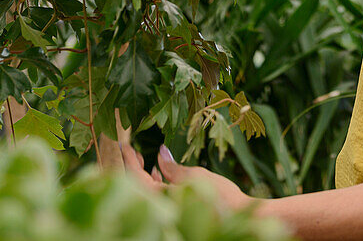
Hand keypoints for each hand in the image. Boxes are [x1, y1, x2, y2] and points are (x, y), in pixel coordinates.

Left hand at [119, 141, 253, 212]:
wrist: (238, 217)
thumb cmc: (220, 198)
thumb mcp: (196, 177)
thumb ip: (173, 168)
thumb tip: (160, 152)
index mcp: (161, 200)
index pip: (135, 178)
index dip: (128, 160)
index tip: (124, 145)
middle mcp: (162, 209)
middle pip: (138, 187)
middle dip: (134, 169)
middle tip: (133, 152)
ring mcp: (169, 212)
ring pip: (148, 193)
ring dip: (145, 176)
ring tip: (145, 160)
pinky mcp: (177, 213)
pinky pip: (158, 198)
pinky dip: (157, 185)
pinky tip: (160, 174)